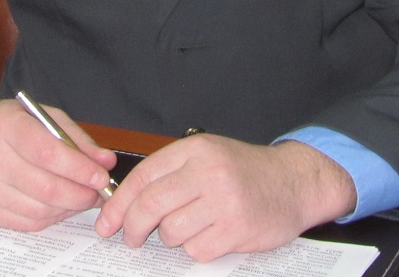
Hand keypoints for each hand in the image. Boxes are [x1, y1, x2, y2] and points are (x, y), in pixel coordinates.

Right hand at [0, 94, 116, 230]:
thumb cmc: (9, 124)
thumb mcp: (43, 116)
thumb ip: (76, 138)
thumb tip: (106, 161)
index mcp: (7, 126)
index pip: (48, 153)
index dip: (79, 168)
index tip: (101, 176)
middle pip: (46, 187)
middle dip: (81, 193)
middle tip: (98, 191)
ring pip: (40, 209)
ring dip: (69, 207)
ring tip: (83, 197)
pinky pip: (27, 223)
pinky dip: (52, 217)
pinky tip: (61, 205)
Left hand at [95, 135, 355, 261]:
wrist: (292, 181)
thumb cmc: (243, 171)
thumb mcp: (207, 156)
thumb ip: (171, 173)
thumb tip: (124, 203)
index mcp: (195, 149)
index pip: (144, 175)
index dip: (118, 202)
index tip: (106, 222)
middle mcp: (208, 170)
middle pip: (151, 205)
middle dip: (132, 227)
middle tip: (130, 238)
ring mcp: (224, 199)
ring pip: (171, 231)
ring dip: (172, 237)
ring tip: (187, 228)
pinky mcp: (237, 228)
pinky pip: (197, 250)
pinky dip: (196, 249)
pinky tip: (210, 236)